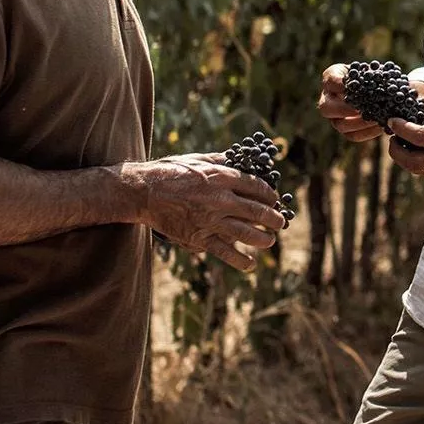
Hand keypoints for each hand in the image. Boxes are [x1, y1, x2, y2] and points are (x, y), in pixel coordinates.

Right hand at [126, 154, 285, 271]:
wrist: (143, 192)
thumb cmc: (169, 172)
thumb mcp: (197, 159)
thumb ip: (220, 161)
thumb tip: (239, 158)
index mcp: (220, 177)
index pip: (256, 187)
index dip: (271, 194)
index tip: (275, 199)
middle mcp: (219, 199)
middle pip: (257, 211)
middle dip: (274, 218)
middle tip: (281, 221)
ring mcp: (210, 220)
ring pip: (246, 233)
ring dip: (264, 238)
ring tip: (269, 240)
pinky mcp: (199, 237)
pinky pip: (224, 252)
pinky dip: (240, 259)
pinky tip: (250, 264)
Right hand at [318, 63, 387, 142]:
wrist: (378, 88)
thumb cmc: (372, 75)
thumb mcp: (370, 69)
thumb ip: (369, 73)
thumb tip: (378, 83)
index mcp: (331, 80)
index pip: (329, 81)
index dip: (339, 84)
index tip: (355, 85)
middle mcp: (328, 99)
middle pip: (326, 108)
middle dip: (344, 109)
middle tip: (360, 108)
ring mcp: (335, 117)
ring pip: (340, 125)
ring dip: (359, 123)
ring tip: (376, 118)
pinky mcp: (346, 130)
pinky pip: (353, 135)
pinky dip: (368, 132)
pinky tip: (381, 126)